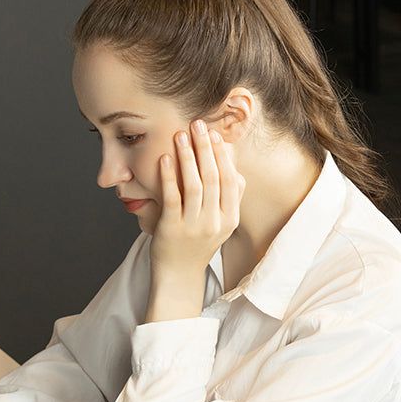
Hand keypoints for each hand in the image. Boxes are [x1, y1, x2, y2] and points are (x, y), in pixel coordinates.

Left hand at [146, 119, 244, 321]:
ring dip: (187, 156)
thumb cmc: (198, 245)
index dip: (222, 156)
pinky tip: (165, 158)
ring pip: (193, 184)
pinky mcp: (171, 228)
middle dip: (205, 148)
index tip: (214, 135)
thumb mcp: (221, 225)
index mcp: (229, 220)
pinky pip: (172, 197)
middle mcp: (214, 223)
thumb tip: (235, 168)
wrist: (178, 276)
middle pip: (212, 178)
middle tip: (197, 125)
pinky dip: (169, 175)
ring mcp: (193, 226)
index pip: (229, 181)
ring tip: (180, 135)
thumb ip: (230, 198)